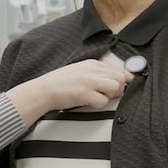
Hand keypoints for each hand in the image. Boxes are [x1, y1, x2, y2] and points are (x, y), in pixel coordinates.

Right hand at [7, 59, 132, 125]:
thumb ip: (97, 73)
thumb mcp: (80, 70)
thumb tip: (117, 79)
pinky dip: (99, 104)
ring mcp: (88, 81)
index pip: (119, 69)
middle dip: (119, 88)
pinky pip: (103, 101)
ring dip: (111, 96)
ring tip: (99, 97)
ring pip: (116, 87)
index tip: (120, 86)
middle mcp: (92, 70)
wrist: (44, 90)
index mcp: (92, 64)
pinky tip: (90, 102)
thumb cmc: (61, 82)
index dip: (123, 79)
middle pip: (120, 78)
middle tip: (108, 94)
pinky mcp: (84, 94)